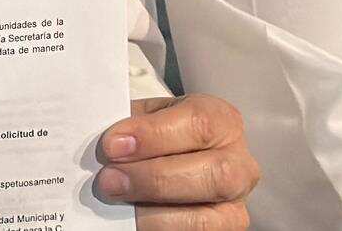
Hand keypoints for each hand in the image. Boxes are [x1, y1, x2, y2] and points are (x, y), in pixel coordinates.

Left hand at [94, 92, 258, 225]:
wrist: (170, 167)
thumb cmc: (159, 139)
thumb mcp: (148, 121)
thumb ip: (131, 128)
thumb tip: (102, 145)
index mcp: (222, 122)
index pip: (199, 123)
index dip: (153, 135)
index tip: (112, 145)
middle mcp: (239, 165)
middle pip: (213, 173)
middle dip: (154, 179)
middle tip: (109, 180)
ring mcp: (235, 206)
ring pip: (206, 218)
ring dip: (153, 214)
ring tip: (117, 203)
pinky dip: (158, 229)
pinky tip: (132, 221)